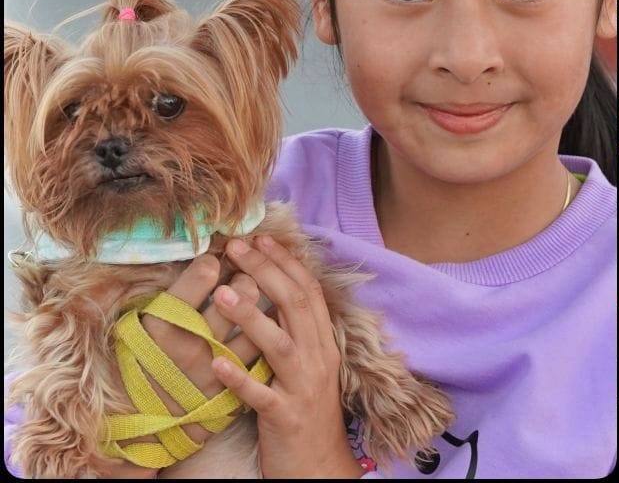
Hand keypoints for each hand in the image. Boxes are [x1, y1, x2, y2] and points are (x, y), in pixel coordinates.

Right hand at [138, 253, 263, 444]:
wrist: (137, 425)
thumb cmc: (142, 362)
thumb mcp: (145, 325)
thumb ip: (177, 294)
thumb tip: (211, 259)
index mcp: (162, 324)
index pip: (202, 275)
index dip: (218, 259)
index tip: (218, 258)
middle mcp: (190, 346)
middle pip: (239, 296)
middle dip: (250, 276)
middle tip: (247, 273)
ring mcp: (215, 370)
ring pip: (257, 327)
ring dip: (264, 308)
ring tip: (259, 298)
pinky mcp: (230, 392)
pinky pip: (261, 360)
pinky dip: (270, 340)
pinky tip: (270, 328)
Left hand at [211, 236, 362, 478]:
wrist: (319, 466)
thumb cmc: (305, 410)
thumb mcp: (307, 365)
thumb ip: (295, 331)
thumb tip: (272, 292)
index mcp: (323, 342)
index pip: (308, 291)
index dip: (285, 261)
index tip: (260, 237)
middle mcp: (318, 358)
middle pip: (295, 305)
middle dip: (265, 272)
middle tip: (236, 247)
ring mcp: (303, 387)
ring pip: (280, 344)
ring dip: (251, 317)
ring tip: (221, 293)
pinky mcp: (285, 416)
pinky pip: (261, 395)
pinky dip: (239, 378)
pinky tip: (215, 363)